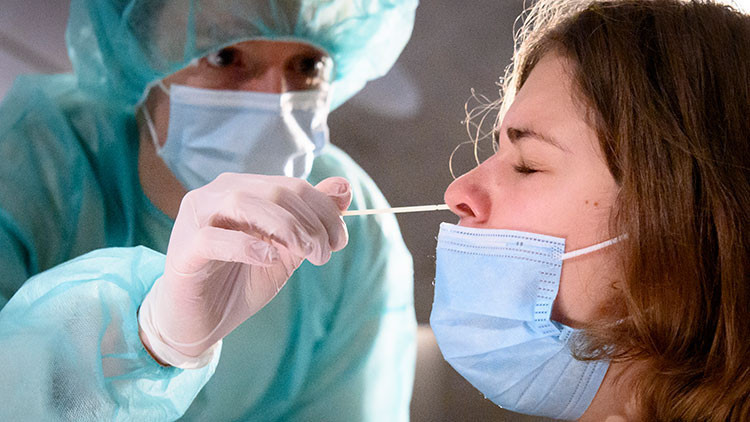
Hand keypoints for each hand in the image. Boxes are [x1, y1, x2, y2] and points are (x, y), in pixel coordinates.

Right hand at [138, 174, 351, 367]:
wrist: (200, 321)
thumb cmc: (242, 281)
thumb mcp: (287, 251)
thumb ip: (312, 221)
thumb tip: (344, 187)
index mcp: (245, 189)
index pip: (293, 186)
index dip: (325, 210)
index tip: (339, 242)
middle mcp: (218, 194)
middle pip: (275, 192)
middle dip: (310, 222)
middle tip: (323, 255)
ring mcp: (197, 218)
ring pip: (244, 202)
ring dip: (285, 228)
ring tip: (304, 253)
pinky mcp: (184, 249)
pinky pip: (213, 237)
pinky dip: (246, 245)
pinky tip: (268, 258)